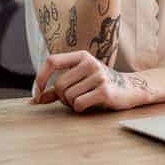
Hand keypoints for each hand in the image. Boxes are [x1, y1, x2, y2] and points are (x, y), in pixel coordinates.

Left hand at [31, 50, 155, 111]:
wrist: (130, 89)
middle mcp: (90, 62)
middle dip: (61, 97)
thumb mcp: (78, 81)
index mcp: (81, 56)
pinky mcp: (105, 91)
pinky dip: (79, 109)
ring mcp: (99, 76)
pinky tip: (89, 105)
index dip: (40, 78)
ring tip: (83, 100)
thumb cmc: (99, 85)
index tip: (38, 93)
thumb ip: (57, 89)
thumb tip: (35, 100)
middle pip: (60, 84)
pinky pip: (79, 104)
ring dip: (72, 104)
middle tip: (71, 100)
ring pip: (69, 96)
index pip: (52, 61)